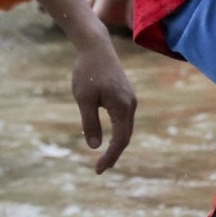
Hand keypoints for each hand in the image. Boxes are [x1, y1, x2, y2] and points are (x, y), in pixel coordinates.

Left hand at [71, 37, 136, 172]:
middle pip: (126, 136)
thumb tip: (94, 146)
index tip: (98, 170)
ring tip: (104, 158)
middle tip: (100, 169)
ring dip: (116, 144)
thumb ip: (90, 123)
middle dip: (114, 154)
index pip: (120, 140)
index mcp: (122, 107)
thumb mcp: (84, 99)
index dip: (110, 156)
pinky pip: (124, 120)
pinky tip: (108, 139)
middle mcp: (131, 104)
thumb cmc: (88, 71)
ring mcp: (130, 100)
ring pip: (126, 129)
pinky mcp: (125, 96)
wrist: (96, 47)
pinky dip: (117, 133)